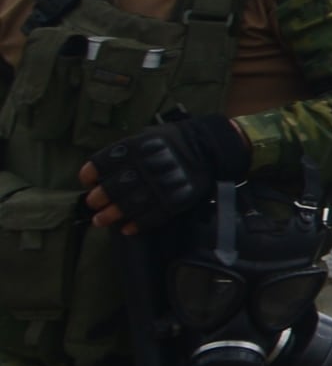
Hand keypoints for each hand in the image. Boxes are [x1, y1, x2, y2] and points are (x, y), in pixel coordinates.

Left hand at [81, 116, 241, 235]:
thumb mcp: (147, 136)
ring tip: (100, 220)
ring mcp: (161, 184)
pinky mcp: (174, 200)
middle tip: (93, 203)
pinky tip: (126, 228)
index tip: (88, 181)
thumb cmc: (172, 141)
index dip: (90, 173)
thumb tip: (102, 173)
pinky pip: (151, 216)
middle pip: (114, 187)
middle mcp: (147, 166)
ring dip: (111, 215)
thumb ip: (125, 152)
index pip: (103, 162)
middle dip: (99, 197)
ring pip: (128, 205)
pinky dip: (136, 224)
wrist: (209, 148)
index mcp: (137, 147)